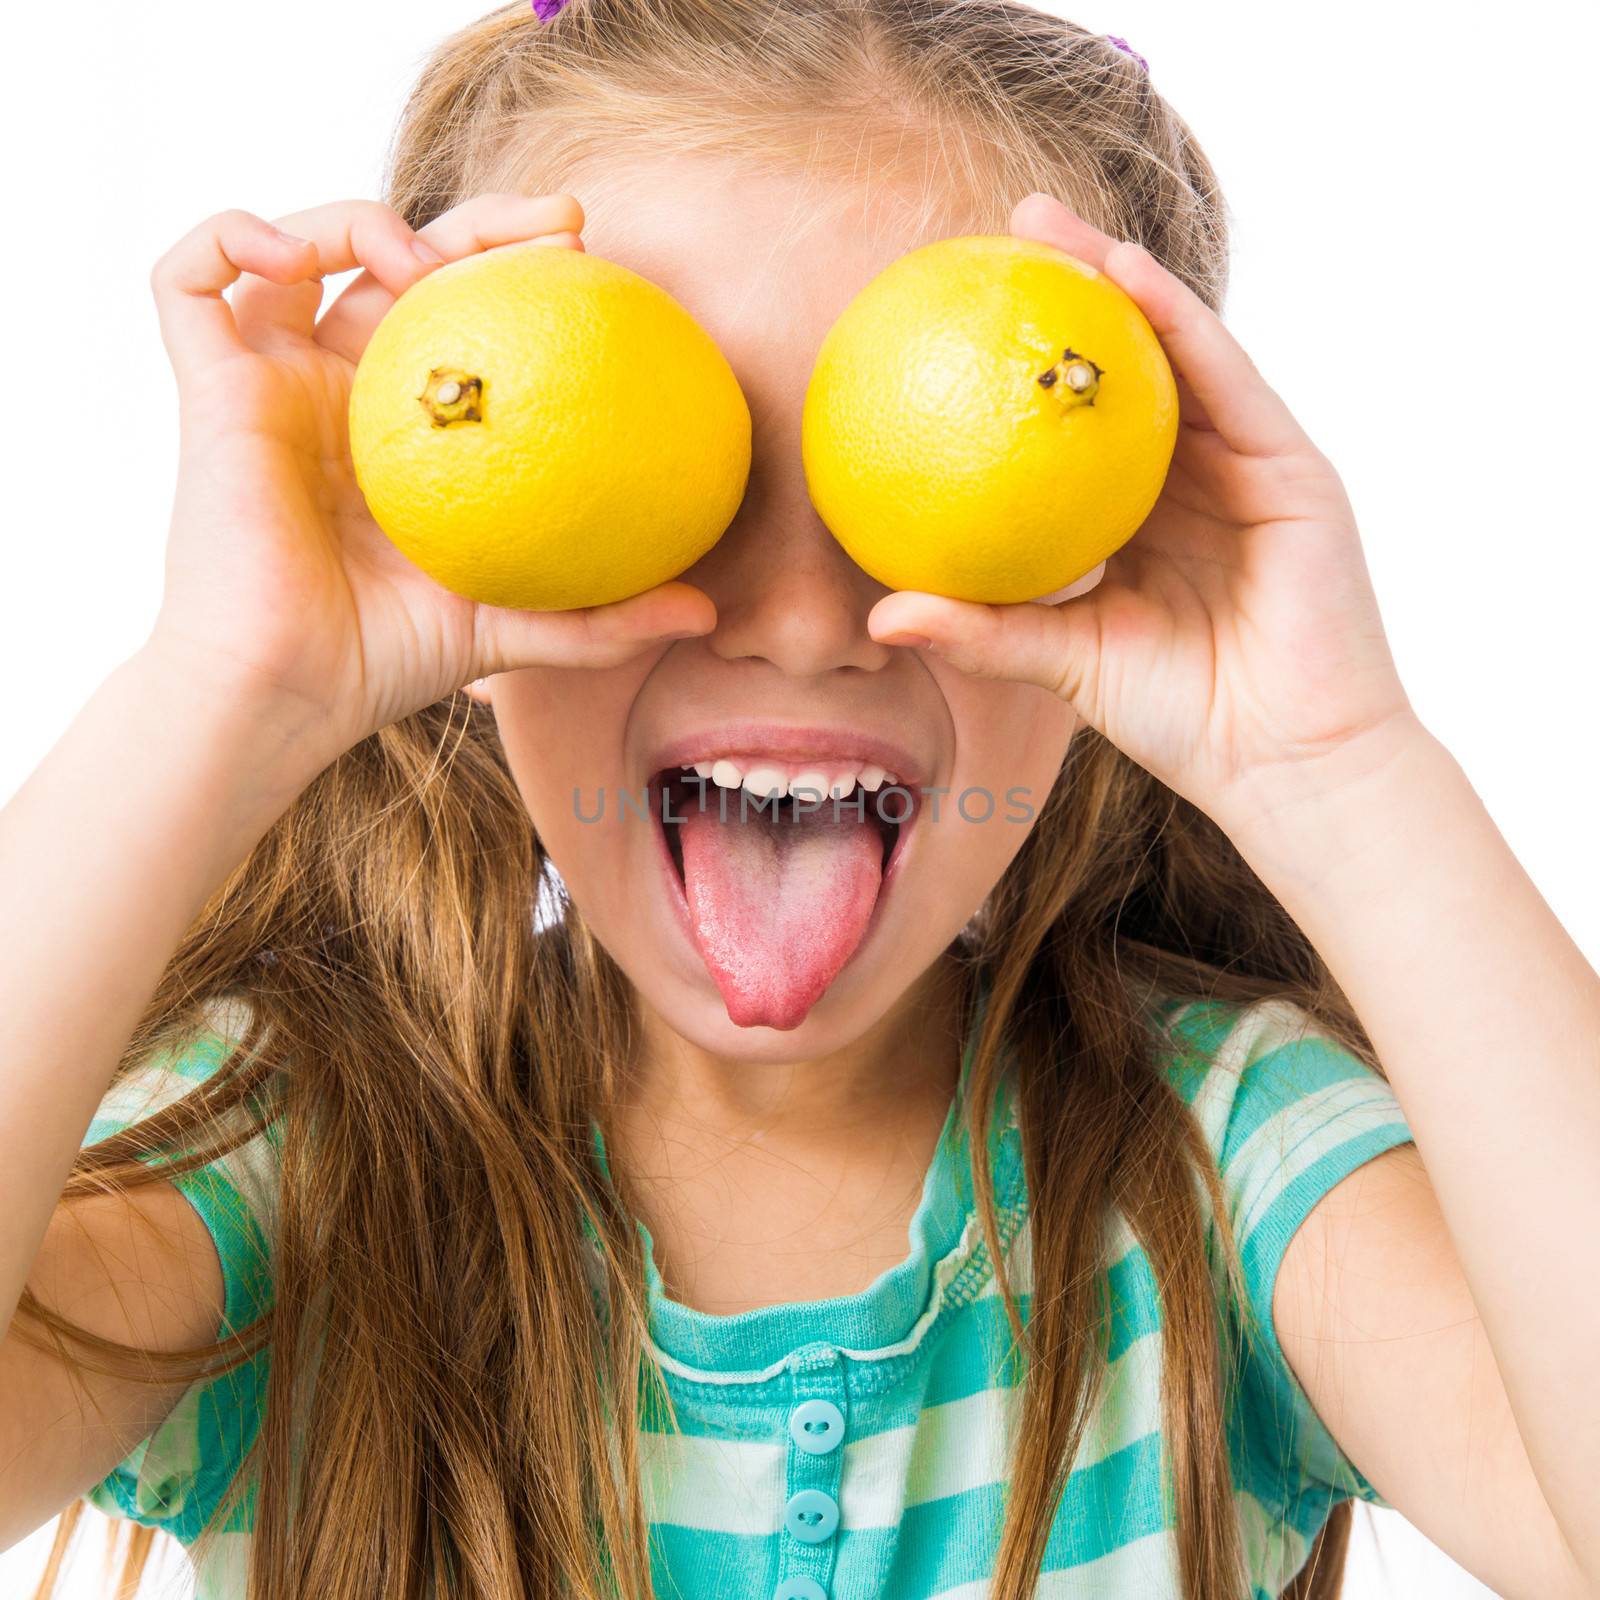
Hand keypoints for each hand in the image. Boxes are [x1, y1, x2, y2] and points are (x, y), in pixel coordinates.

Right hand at [144, 193, 714, 771]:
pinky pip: (188, 277)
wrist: (289, 693)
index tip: (590, 259)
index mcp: (402, 427)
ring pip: (289, 246)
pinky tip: (301, 260)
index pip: (461, 317)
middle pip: (393, 263)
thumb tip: (707, 616)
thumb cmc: (388, 663)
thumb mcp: (517, 628)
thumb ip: (605, 619)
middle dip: (473, 224)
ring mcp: (265, 382)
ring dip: (352, 219)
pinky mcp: (204, 387)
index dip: (517, 271)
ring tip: (414, 257)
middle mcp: (334, 390)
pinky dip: (232, 235)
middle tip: (559, 225)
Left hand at [866, 191, 1421, 828]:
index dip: (1027, 366)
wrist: (1283, 761)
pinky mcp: (1295, 468)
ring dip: (1117, 278)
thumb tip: (878, 616)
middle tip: (997, 234)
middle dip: (1070, 292)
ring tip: (1047, 225)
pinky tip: (1126, 273)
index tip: (958, 318)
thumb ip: (981, 629)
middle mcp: (1195, 478)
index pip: (1079, 423)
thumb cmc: (1177, 718)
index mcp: (1142, 517)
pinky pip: (1229, 380)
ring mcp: (1248, 465)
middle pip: (1127, 367)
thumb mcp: (1061, 661)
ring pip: (1179, 351)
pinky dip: (1180, 323)